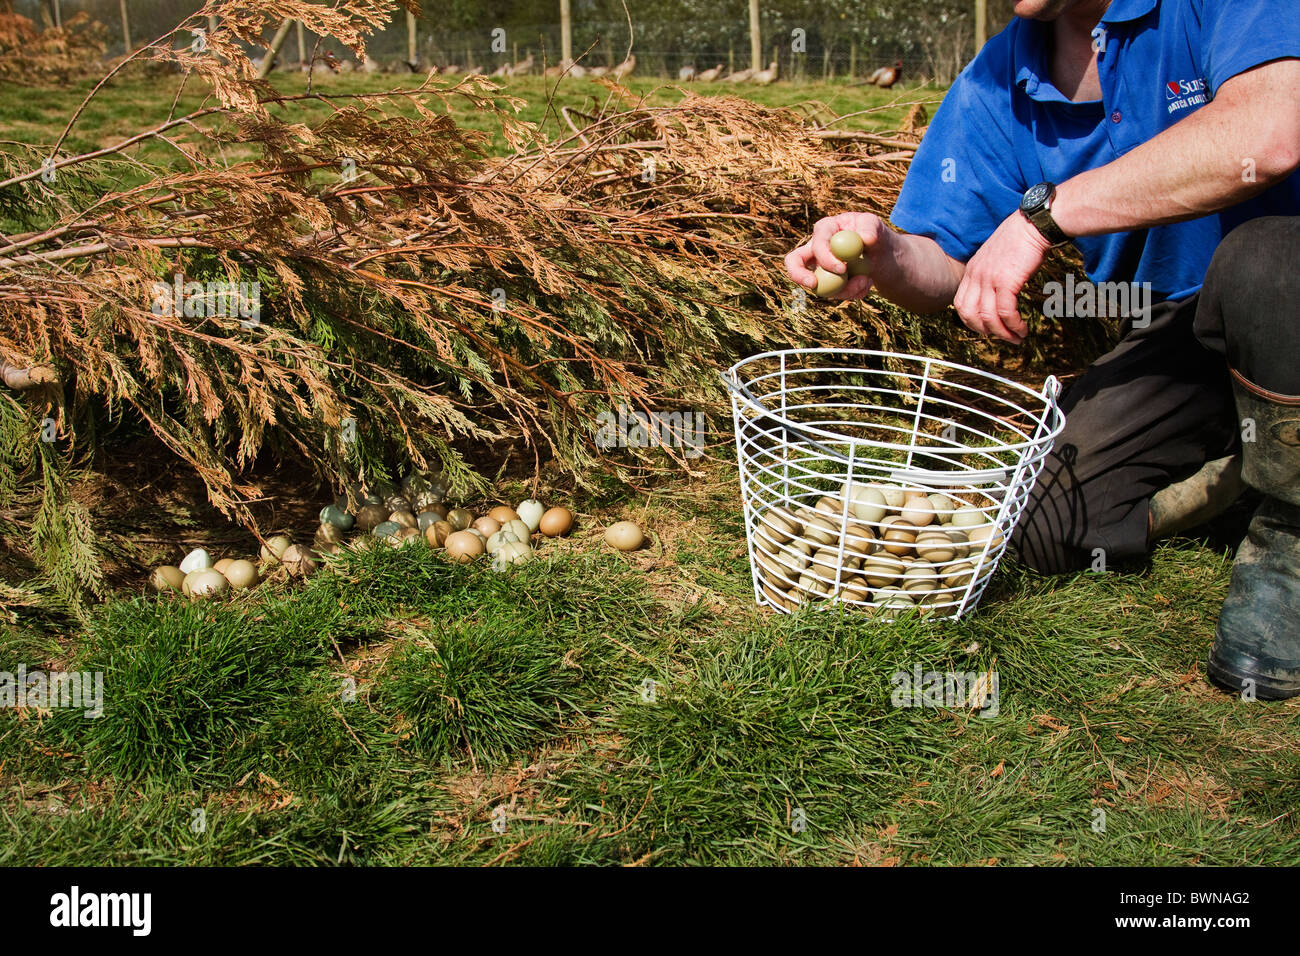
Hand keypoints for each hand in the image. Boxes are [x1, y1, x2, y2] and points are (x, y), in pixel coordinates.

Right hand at [784, 212, 892, 300]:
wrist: (881, 255)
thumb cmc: (875, 235)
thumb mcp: (877, 226)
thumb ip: (871, 228)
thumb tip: (864, 238)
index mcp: (825, 229)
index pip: (816, 243)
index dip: (824, 257)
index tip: (842, 269)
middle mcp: (815, 248)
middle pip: (794, 262)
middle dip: (799, 275)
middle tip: (813, 285)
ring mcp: (818, 268)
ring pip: (818, 285)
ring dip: (844, 289)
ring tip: (866, 281)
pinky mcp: (826, 283)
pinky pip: (833, 294)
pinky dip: (852, 293)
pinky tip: (865, 283)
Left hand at [951, 210, 1051, 343]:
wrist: (1034, 224)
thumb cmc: (1021, 239)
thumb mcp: (995, 258)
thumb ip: (989, 275)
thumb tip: (995, 295)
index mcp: (972, 270)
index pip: (960, 304)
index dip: (971, 321)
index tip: (986, 328)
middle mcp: (976, 275)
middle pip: (970, 314)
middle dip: (985, 331)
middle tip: (1002, 337)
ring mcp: (989, 279)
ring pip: (988, 317)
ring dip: (1003, 333)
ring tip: (1017, 338)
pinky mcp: (1006, 281)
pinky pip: (1006, 312)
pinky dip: (1014, 325)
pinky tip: (1022, 329)